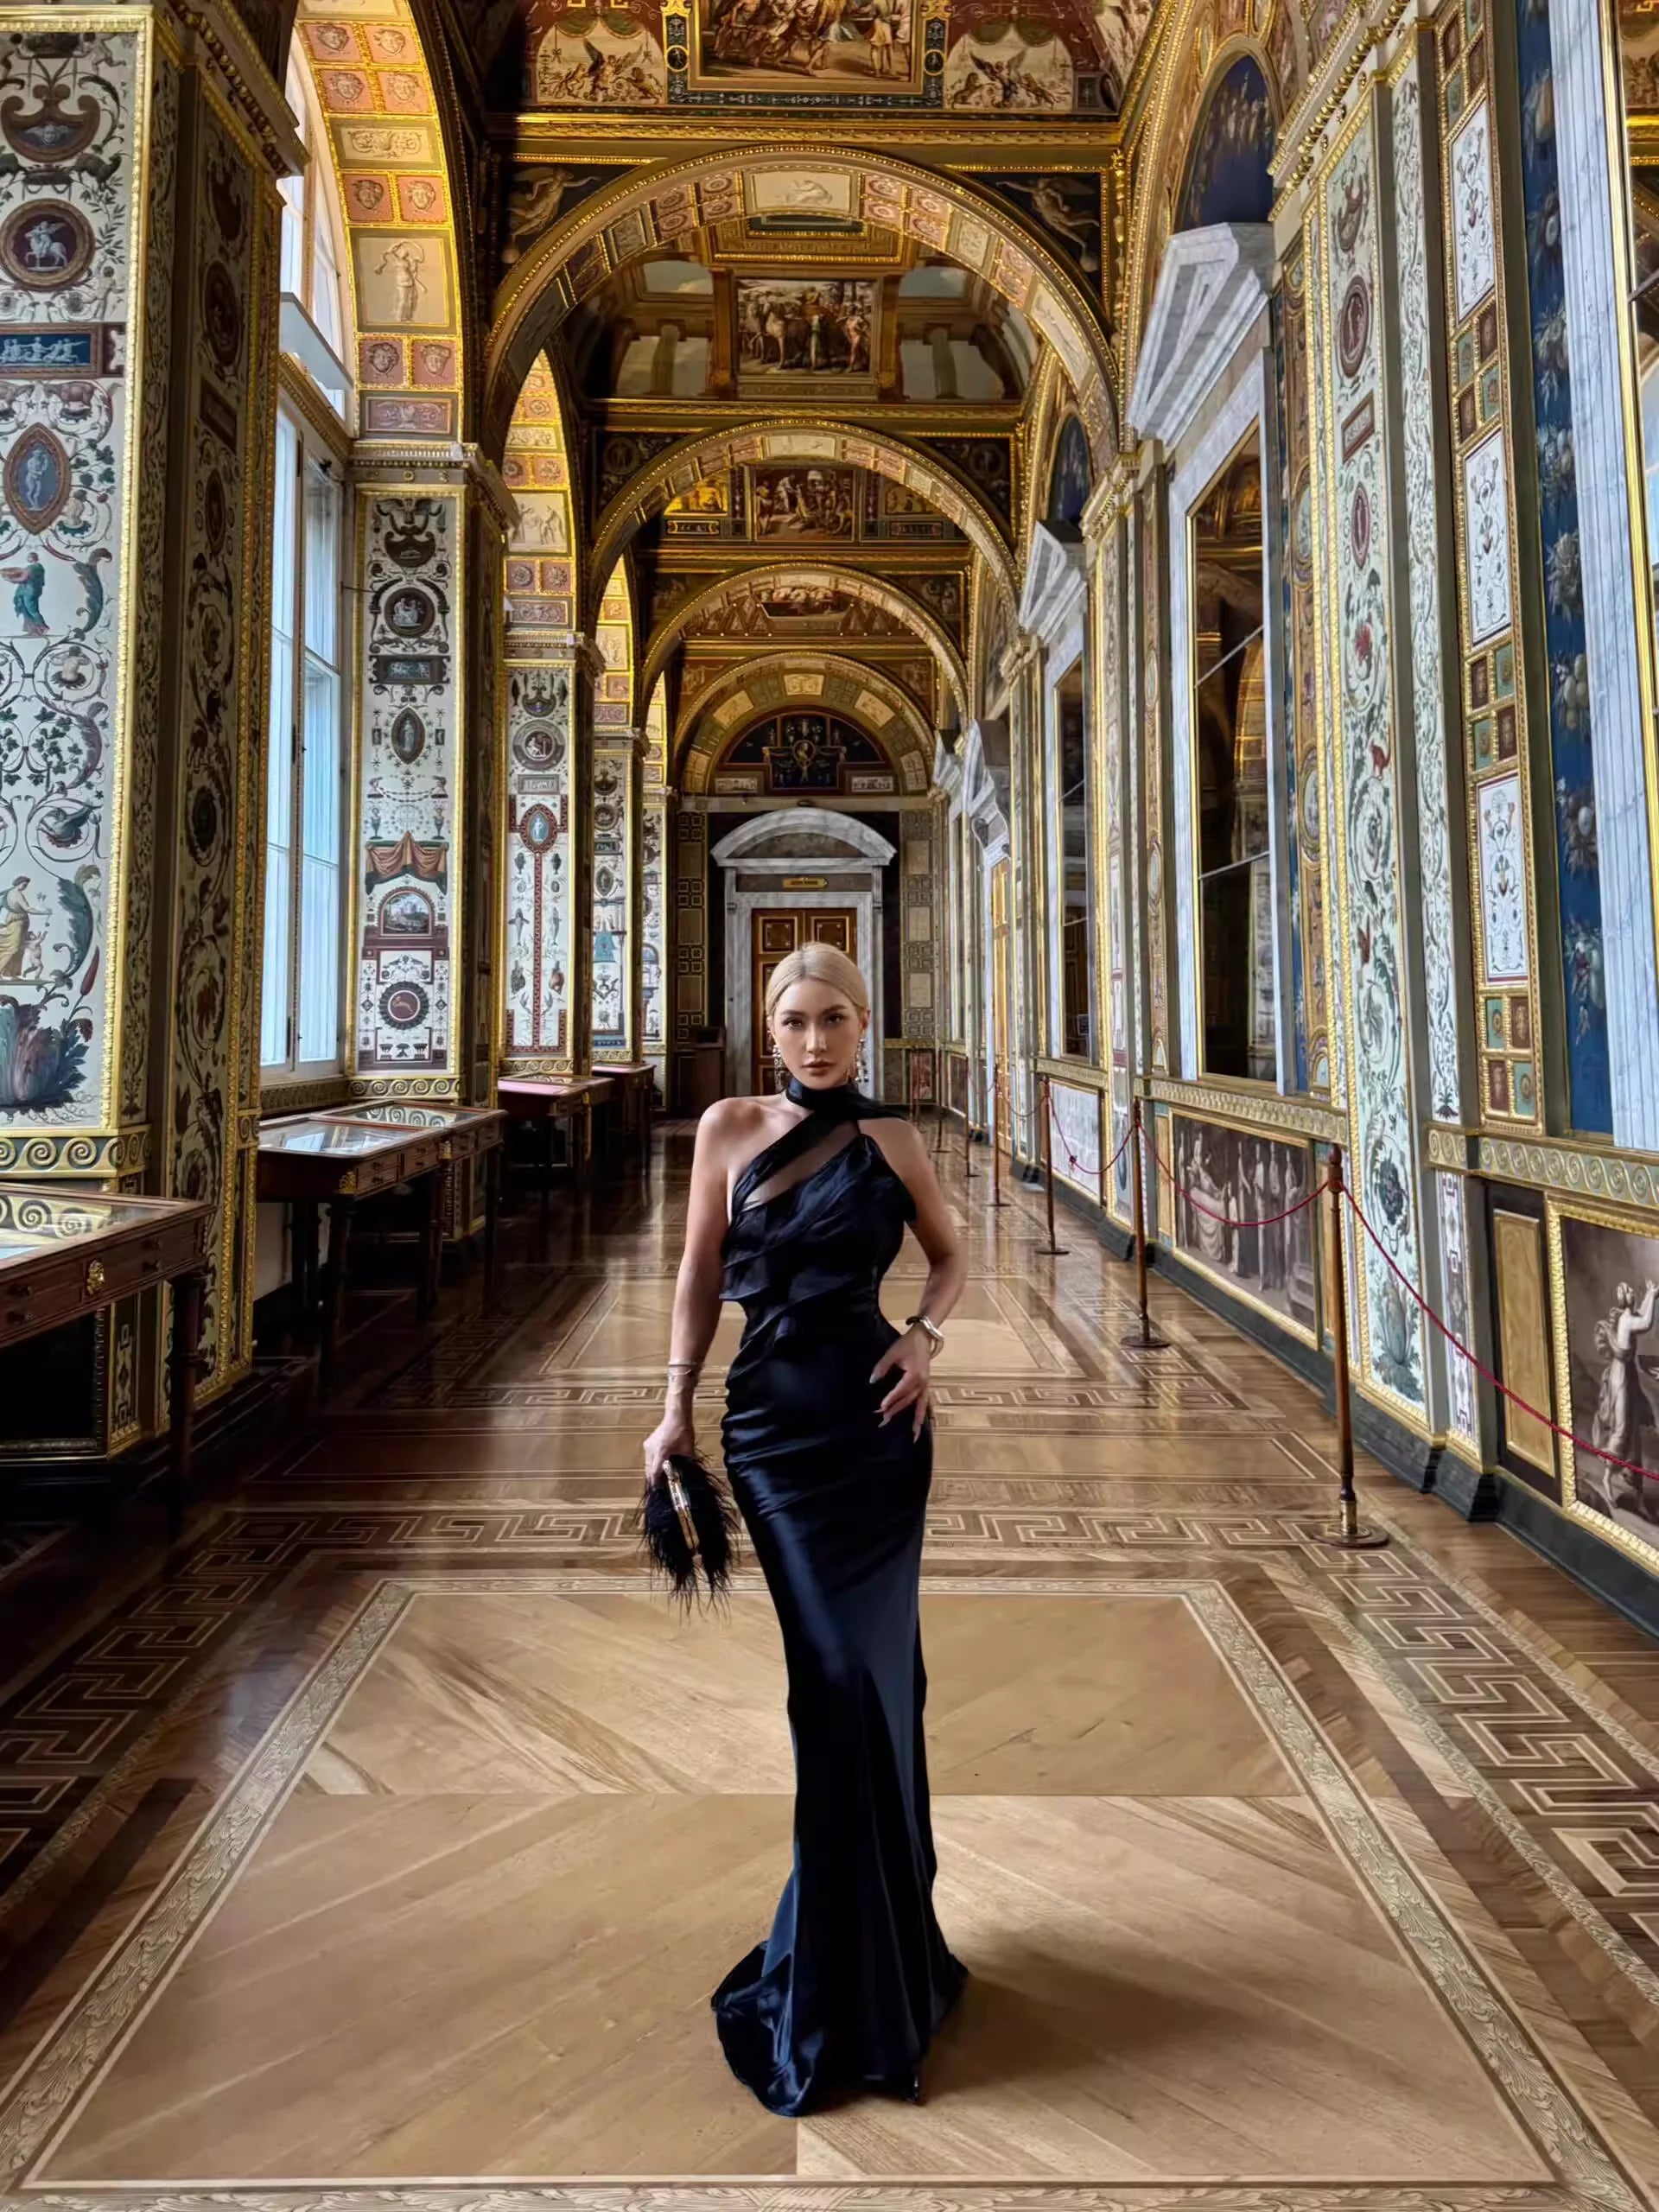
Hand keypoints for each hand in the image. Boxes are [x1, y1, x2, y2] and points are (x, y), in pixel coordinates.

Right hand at [643, 1411, 694, 1489]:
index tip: (657, 1492)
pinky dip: (654, 1464)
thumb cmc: (683, 1431)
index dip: (656, 1484)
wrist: (677, 1415)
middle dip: (654, 1479)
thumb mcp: (688, 1450)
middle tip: (662, 1486)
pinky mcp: (649, 1443)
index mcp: (660, 1452)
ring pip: (648, 1464)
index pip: (654, 1473)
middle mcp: (651, 1450)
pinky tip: (661, 1466)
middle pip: (649, 1470)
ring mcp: (648, 1446)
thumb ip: (686, 1464)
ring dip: (654, 1471)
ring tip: (663, 1478)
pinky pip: (649, 1458)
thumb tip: (687, 1476)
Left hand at [871, 1325, 933, 1439]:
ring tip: (914, 1435)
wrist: (924, 1337)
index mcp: (914, 1375)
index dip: (891, 1399)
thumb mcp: (892, 1353)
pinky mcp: (926, 1385)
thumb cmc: (907, 1344)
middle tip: (884, 1421)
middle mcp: (922, 1383)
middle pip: (908, 1400)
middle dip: (896, 1411)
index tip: (881, 1408)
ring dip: (916, 1420)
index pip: (900, 1391)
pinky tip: (922, 1423)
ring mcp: (926, 1385)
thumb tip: (872, 1381)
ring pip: (920, 1405)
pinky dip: (924, 1413)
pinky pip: (925, 1402)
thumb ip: (882, 1367)